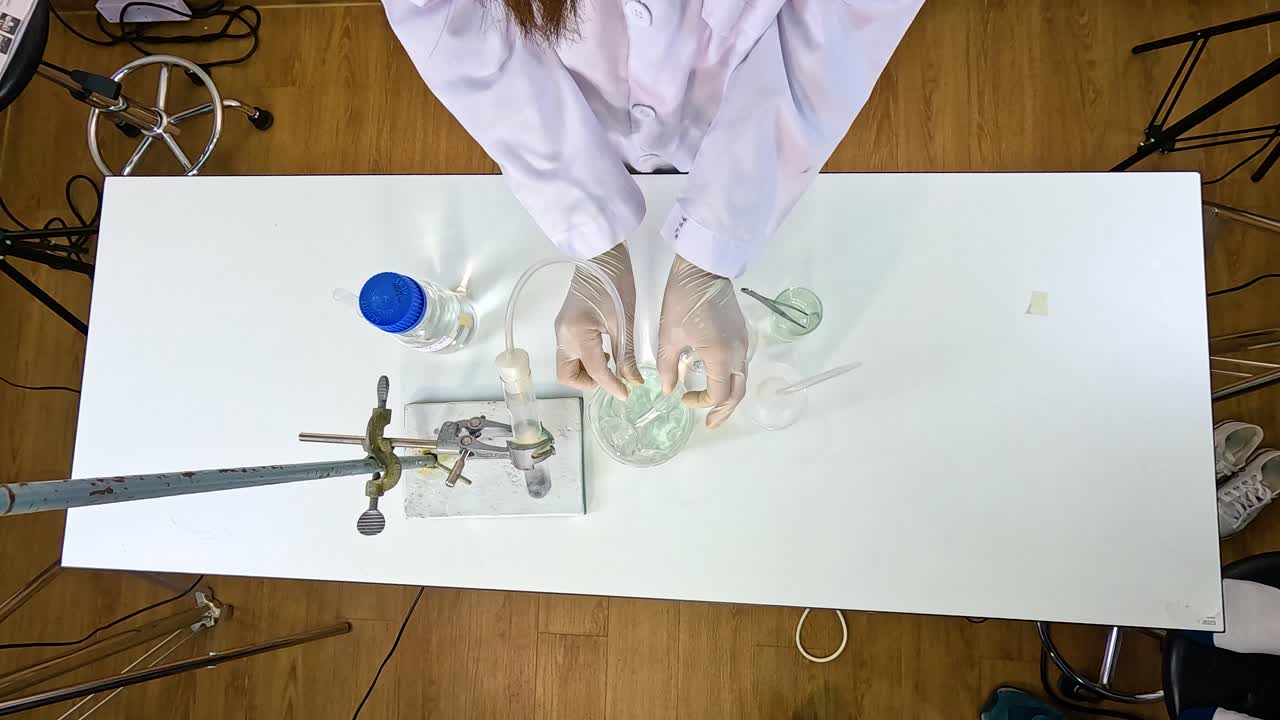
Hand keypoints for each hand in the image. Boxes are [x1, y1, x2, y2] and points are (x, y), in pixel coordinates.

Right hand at [555, 243, 642, 399]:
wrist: (600, 255)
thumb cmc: (615, 283)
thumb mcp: (625, 321)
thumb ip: (626, 355)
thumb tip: (633, 380)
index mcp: (577, 335)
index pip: (594, 372)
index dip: (611, 386)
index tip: (627, 394)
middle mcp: (562, 336)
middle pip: (567, 375)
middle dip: (589, 383)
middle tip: (611, 378)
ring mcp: (560, 330)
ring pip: (567, 365)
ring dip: (586, 371)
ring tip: (610, 360)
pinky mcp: (564, 325)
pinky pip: (569, 352)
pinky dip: (584, 359)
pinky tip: (603, 349)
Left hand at [656, 255, 748, 427]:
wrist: (703, 267)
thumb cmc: (683, 298)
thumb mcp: (669, 336)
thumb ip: (668, 368)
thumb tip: (667, 389)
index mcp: (720, 356)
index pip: (718, 394)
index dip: (701, 403)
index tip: (683, 399)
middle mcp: (738, 352)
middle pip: (738, 392)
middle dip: (724, 411)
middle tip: (710, 423)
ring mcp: (743, 342)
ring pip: (742, 378)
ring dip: (728, 395)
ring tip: (712, 405)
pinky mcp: (742, 333)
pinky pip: (741, 364)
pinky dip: (731, 378)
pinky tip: (714, 378)